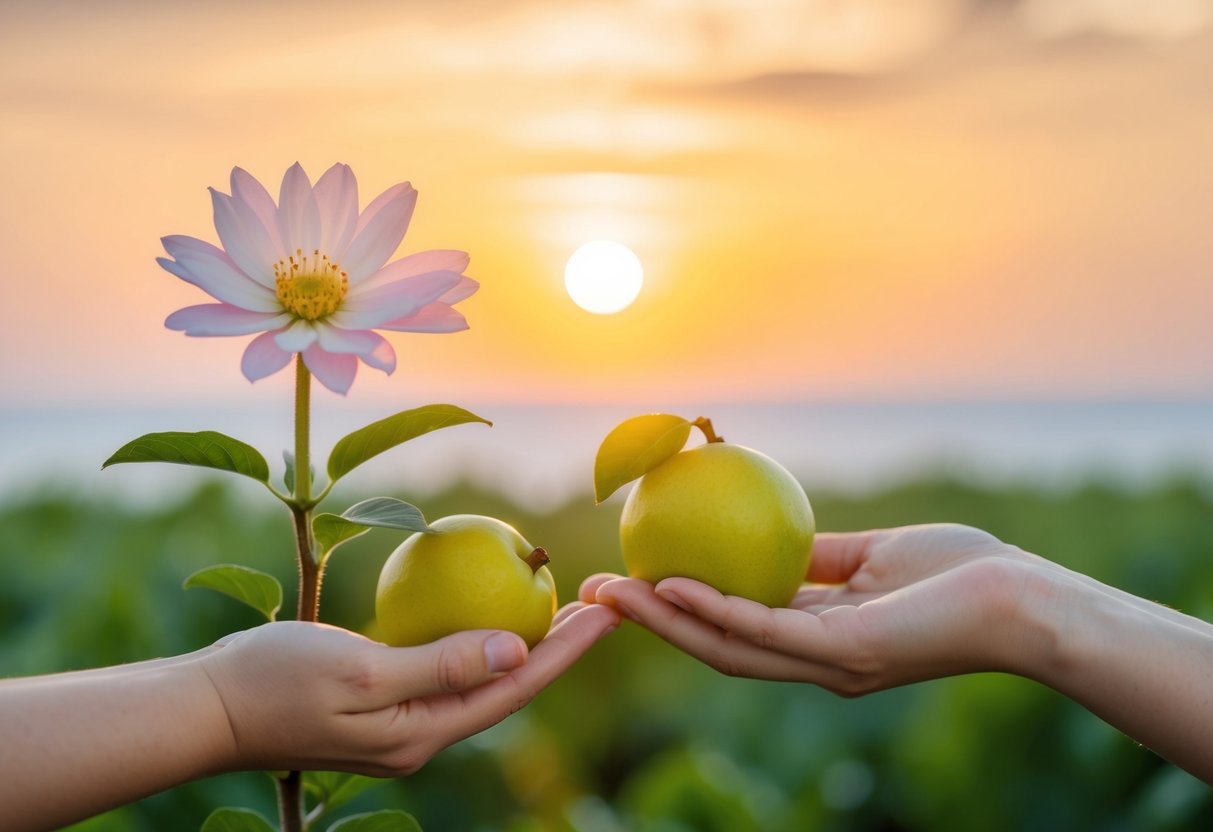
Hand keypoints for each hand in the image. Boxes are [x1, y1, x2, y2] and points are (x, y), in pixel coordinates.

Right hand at [201, 603, 618, 774]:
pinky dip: (479, 640)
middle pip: (508, 686)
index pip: (515, 688)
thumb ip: (441, 664)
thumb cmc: (275, 681)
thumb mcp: (361, 672)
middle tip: (603, 603)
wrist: (207, 706)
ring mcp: (400, 721)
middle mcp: (420, 734)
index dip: (565, 649)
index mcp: (422, 734)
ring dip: (526, 641)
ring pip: (481, 678)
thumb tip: (517, 649)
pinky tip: (489, 615)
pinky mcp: (381, 702)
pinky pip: (447, 669)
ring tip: (563, 607)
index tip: (607, 613)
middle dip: (559, 646)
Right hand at [581, 524, 1046, 694]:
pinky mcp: (844, 653)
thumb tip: (771, 532)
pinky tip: (673, 588)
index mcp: (818, 640)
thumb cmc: (960, 574)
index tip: (627, 581)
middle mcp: (813, 662)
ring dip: (663, 622)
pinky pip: (766, 631)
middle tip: (592, 597)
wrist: (1023, 599)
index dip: (675, 611)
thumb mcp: (872, 555)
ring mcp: (826, 663)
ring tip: (612, 595)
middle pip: (713, 646)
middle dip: (650, 625)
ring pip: (726, 646)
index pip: (732, 629)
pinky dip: (715, 611)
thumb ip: (818, 556)